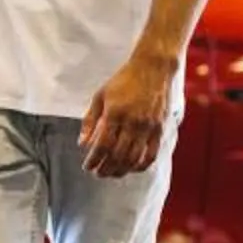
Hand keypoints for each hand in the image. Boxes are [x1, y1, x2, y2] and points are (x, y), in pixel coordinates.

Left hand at [79, 51, 175, 177]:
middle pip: (117, 155)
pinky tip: (132, 168)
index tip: (87, 167)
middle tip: (97, 173)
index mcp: (115, 113)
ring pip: (133, 158)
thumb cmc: (123, 80)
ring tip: (112, 173)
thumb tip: (82, 144)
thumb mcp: (100, 96)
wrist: (153, 68)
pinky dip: (140, 166)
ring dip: (120, 171)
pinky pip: (151, 155)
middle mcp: (132, 122)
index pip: (102, 145)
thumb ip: (90, 120)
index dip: (94, 160)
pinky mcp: (160, 129)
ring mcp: (148, 127)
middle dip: (105, 168)